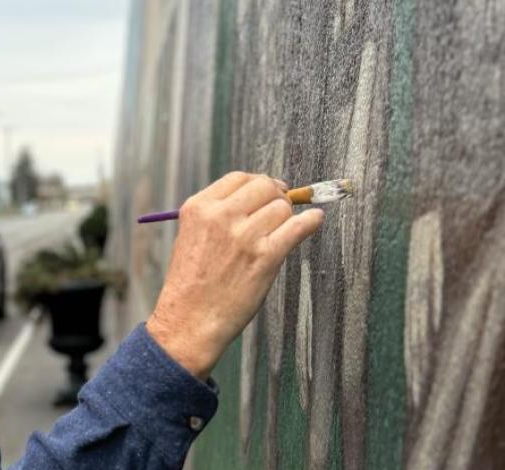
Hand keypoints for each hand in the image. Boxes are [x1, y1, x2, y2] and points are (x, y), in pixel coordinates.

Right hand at [146, 172, 323, 379]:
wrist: (189, 320)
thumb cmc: (192, 284)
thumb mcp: (191, 236)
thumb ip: (217, 214)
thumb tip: (259, 197)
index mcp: (199, 208)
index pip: (239, 178)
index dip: (259, 184)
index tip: (269, 192)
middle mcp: (221, 216)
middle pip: (264, 187)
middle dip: (276, 196)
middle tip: (281, 209)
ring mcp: (244, 236)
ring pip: (282, 208)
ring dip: (288, 217)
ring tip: (283, 231)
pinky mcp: (265, 257)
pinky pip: (298, 227)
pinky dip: (311, 222)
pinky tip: (314, 221)